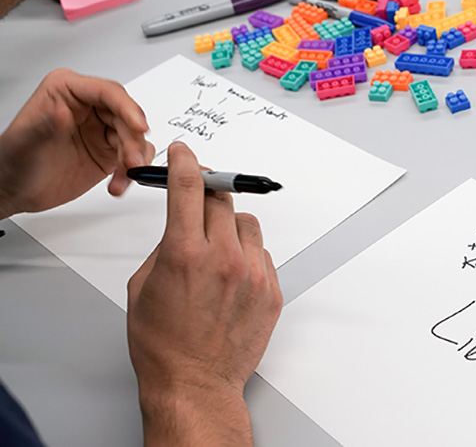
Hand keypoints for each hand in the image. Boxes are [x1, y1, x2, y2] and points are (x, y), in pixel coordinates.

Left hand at [0, 69, 152, 219]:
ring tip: (125, 175)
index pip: (107, 92)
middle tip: (131, 161)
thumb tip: (62, 111)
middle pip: (127, 115)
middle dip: (133, 139)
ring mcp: (101, 129)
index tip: (139, 127)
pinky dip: (132, 172)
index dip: (127, 108)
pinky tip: (119, 183)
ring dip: (136, 157)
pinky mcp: (110, 150)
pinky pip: (134, 155)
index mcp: (66, 91)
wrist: (15, 191)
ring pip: (135, 136)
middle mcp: (88, 107)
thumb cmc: (13, 162)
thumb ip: (44, 126)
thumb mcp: (24, 143)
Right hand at [127, 142, 282, 446]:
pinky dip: (247, 257)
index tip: (185, 153)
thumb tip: (180, 225)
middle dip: (208, 195)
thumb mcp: (142, 287)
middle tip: (199, 204)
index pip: (188, 187)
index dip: (185, 162)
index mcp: (184, 253)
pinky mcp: (272, 291)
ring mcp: (253, 274)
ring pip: (247, 224)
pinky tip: (232, 279)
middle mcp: (223, 258)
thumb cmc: (164, 344)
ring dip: (230, 228)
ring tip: (216, 255)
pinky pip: (263, 255)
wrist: (195, 383)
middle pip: (222, 199)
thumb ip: (164, 247)